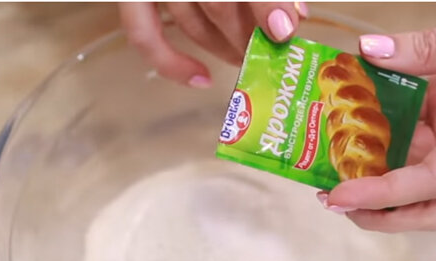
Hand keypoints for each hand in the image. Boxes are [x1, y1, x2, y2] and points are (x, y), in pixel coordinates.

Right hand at [119, 2, 308, 86]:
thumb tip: (291, 17)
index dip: (266, 4)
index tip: (284, 31)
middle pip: (218, 3)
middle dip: (250, 34)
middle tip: (272, 51)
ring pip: (190, 21)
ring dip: (223, 46)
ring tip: (245, 55)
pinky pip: (143, 32)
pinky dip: (171, 62)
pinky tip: (200, 77)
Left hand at [322, 3, 435, 231]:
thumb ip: (426, 47)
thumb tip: (369, 53)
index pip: (432, 183)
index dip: (384, 196)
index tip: (340, 197)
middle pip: (427, 201)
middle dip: (380, 209)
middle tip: (331, 198)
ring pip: (416, 168)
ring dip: (377, 170)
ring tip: (331, 160)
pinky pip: (417, 129)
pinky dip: (386, 129)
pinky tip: (355, 120)